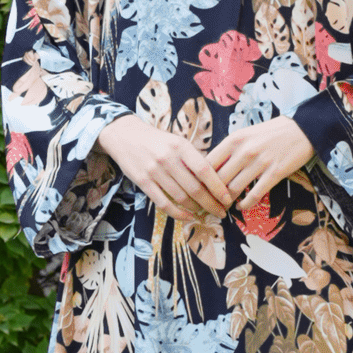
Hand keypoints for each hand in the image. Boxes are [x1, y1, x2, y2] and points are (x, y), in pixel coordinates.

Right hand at [97, 114, 234, 220]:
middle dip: (211, 203)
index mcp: (180, 146)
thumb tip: (215, 180)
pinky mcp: (142, 182)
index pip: (204, 170)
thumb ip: (192, 158)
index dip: (218, 188)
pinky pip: (163, 203)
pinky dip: (178, 213)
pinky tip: (188, 216)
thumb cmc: (157, 140)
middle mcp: (168, 159)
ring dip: (197, 209)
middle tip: (221, 212)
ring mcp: (154, 171)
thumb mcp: (177, 142)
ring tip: (206, 213)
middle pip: (195, 188)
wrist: (124, 135)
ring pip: (181, 198)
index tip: (228, 199)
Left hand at [207, 115, 312, 211]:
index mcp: (234, 139)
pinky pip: (255, 195)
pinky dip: (245, 204)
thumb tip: (210, 168)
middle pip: (219, 179)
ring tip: (223, 206)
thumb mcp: (246, 134)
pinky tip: (241, 207)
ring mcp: (260, 163)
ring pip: (234, 189)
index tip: (199, 189)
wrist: (302, 129)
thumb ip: (229, 149)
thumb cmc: (271, 132)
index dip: (201, 179)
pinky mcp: (274, 173)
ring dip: (227, 201)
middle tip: (209, 203)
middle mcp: (245, 151)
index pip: (208, 163)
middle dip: (212, 195)